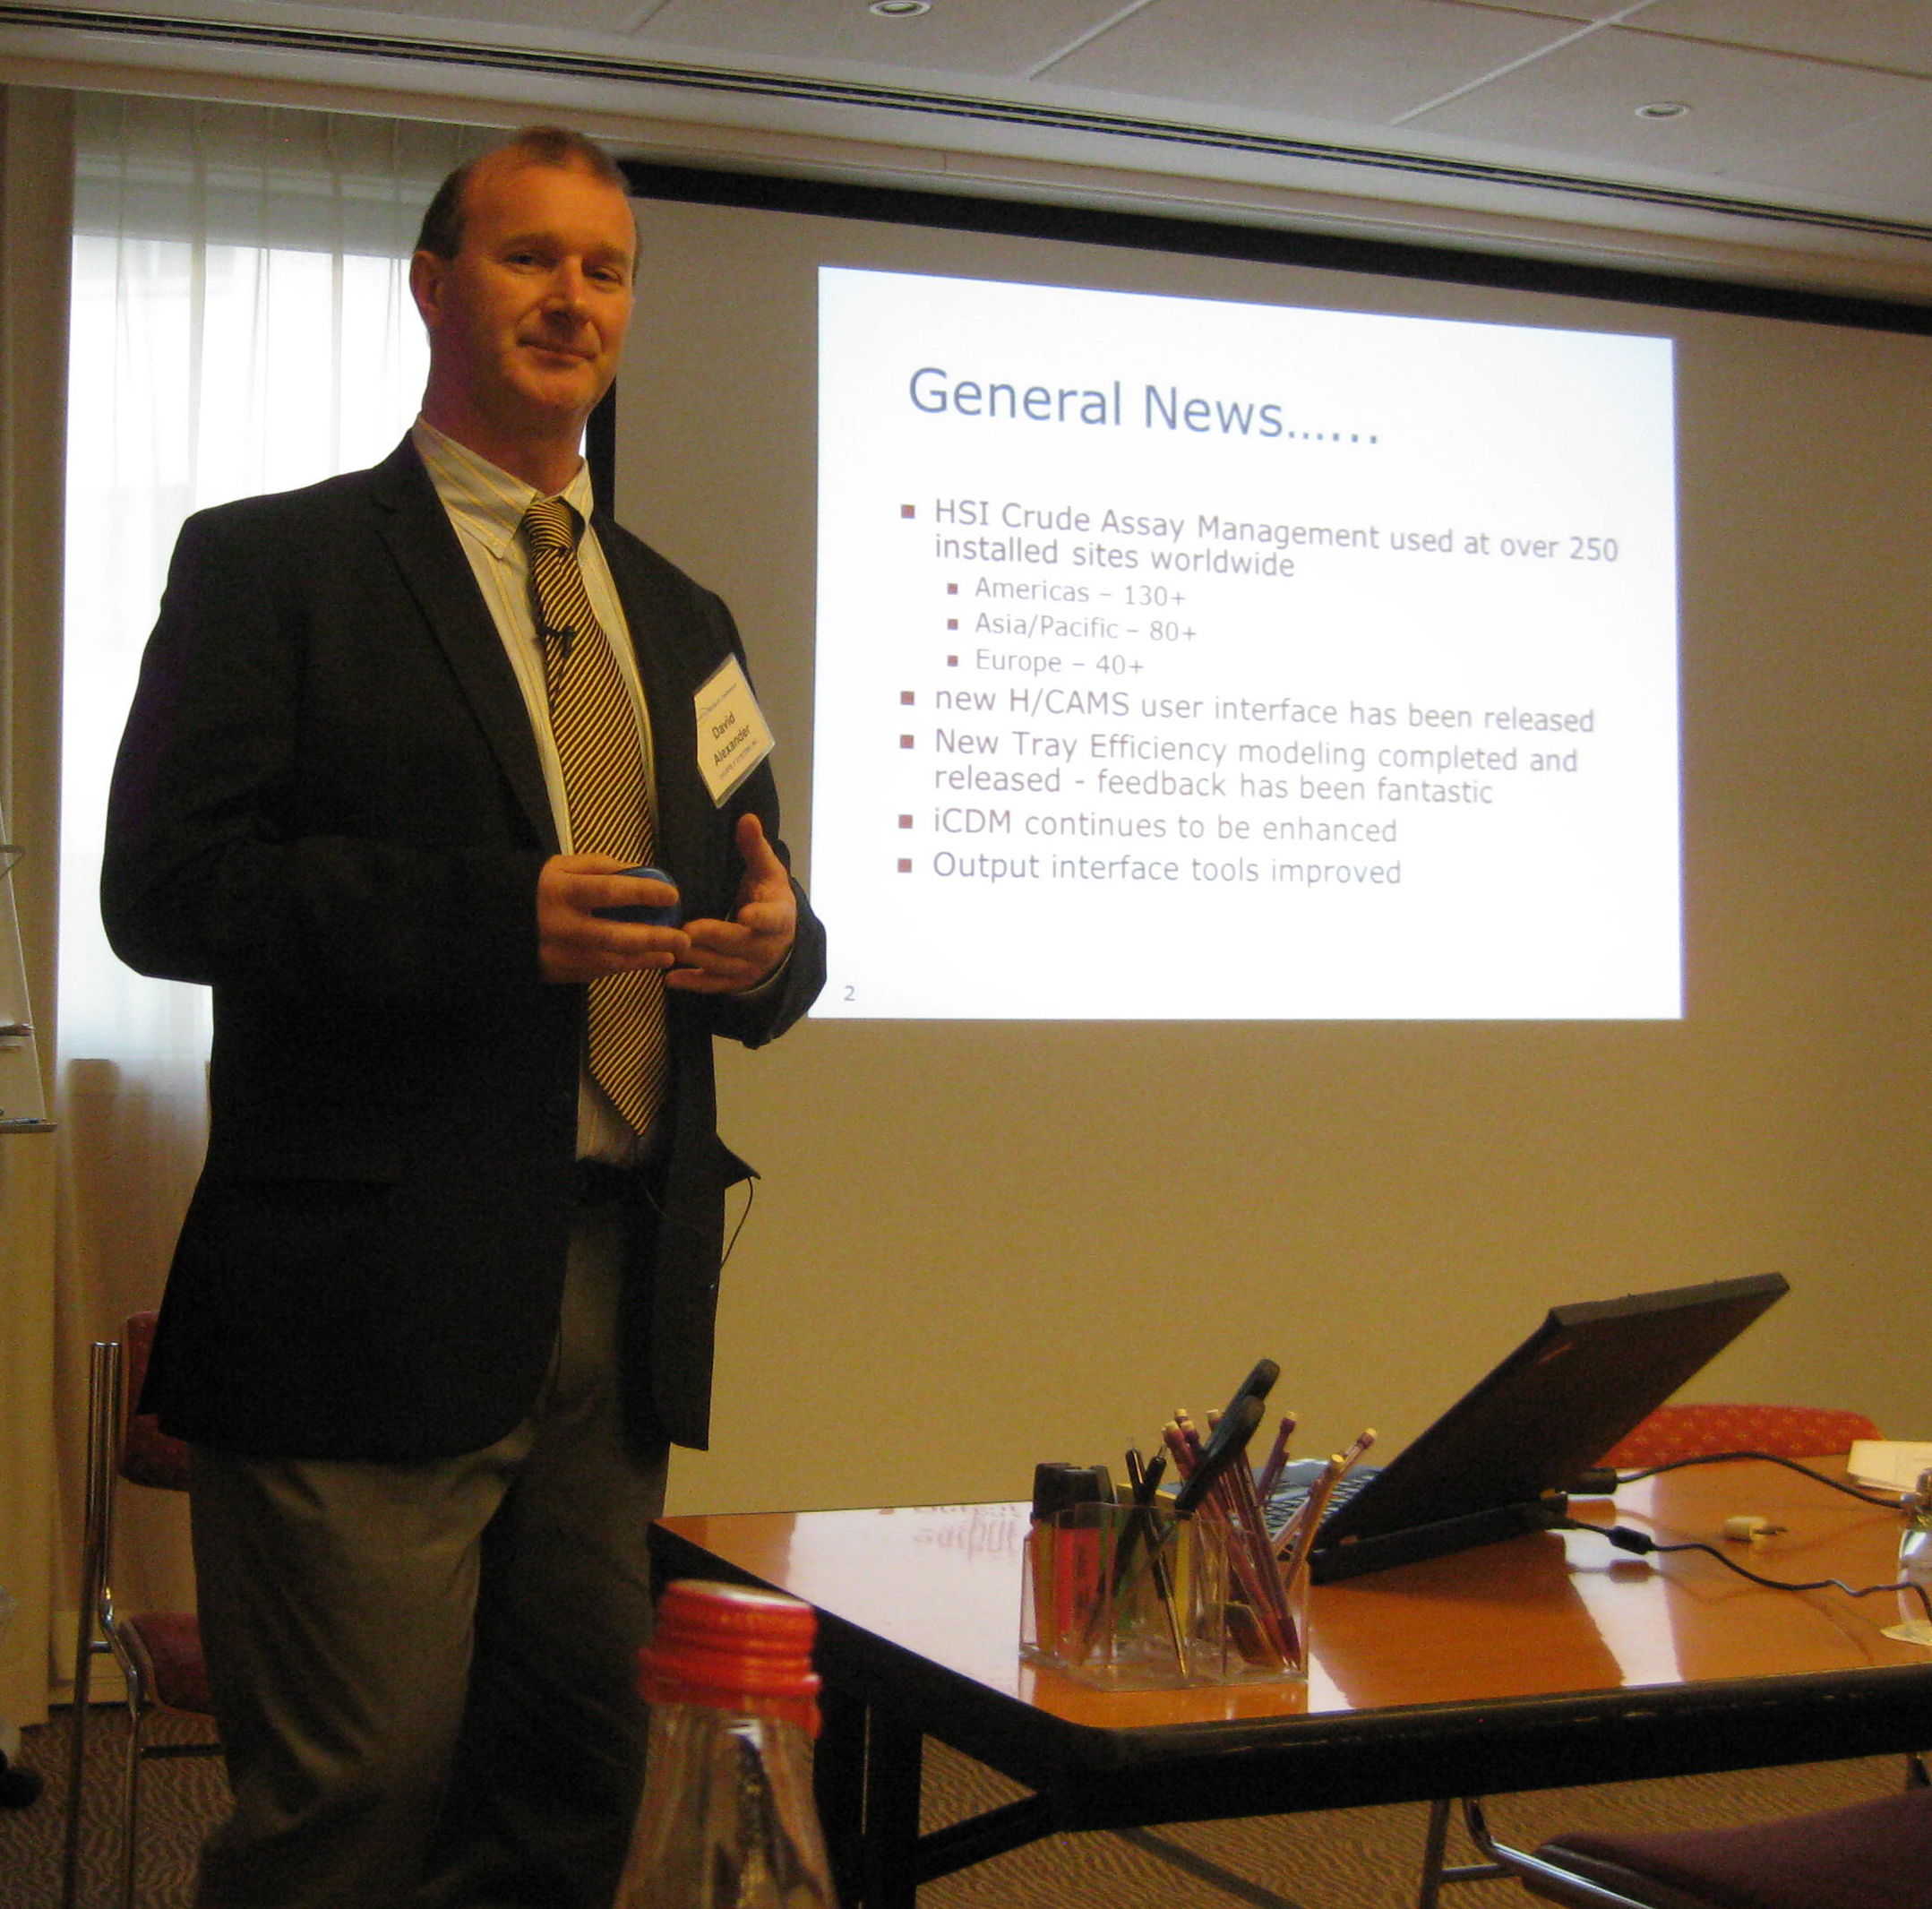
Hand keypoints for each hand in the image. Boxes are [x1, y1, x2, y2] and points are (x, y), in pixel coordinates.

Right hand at [537, 855, 689, 983]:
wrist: (501, 926)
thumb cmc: (543, 890)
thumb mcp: (562, 867)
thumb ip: (601, 866)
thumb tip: (644, 872)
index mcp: (561, 891)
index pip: (608, 891)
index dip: (643, 893)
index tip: (672, 896)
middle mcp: (561, 925)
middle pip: (615, 936)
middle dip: (654, 938)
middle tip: (683, 938)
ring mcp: (561, 954)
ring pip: (613, 961)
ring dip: (647, 958)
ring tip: (672, 952)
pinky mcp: (561, 973)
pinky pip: (602, 971)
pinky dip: (628, 966)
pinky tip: (650, 959)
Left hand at [667, 813, 795, 994]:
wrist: (781, 939)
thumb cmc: (769, 898)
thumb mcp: (767, 872)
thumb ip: (755, 848)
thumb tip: (747, 817)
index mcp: (779, 917)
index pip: (772, 918)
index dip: (760, 917)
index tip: (746, 913)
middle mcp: (767, 947)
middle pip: (741, 944)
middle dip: (715, 937)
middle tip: (687, 928)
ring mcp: (750, 968)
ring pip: (723, 966)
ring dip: (697, 958)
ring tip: (670, 947)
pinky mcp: (735, 982)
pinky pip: (713, 985)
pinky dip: (693, 983)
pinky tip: (670, 979)